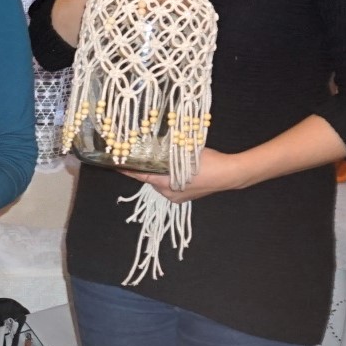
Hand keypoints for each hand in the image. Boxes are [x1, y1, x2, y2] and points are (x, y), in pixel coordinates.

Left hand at [121, 147, 247, 202]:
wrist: (229, 174)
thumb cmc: (208, 162)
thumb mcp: (184, 153)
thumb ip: (166, 153)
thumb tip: (153, 148)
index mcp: (165, 184)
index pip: (141, 176)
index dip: (128, 170)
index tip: (116, 164)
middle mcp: (168, 194)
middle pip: (151, 179)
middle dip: (147, 168)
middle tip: (142, 155)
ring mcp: (177, 197)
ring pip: (161, 183)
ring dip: (159, 172)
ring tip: (161, 160)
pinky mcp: (186, 197)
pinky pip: (171, 186)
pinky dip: (169, 177)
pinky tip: (175, 168)